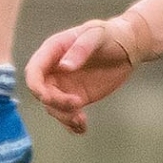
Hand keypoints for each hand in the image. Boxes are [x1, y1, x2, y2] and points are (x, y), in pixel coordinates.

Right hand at [26, 15, 148, 134]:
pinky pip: (67, 114)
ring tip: (81, 121)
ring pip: (53, 107)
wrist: (128, 47)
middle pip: (42, 92)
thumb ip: (80, 49)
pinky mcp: (77, 98)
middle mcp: (54, 70)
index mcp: (53, 51)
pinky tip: (82, 128)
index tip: (47, 97)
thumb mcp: (96, 35)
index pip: (34, 71)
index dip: (36, 86)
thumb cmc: (110, 34)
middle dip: (55, 103)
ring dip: (64, 116)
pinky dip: (71, 124)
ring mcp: (64, 86)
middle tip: (77, 104)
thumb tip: (64, 67)